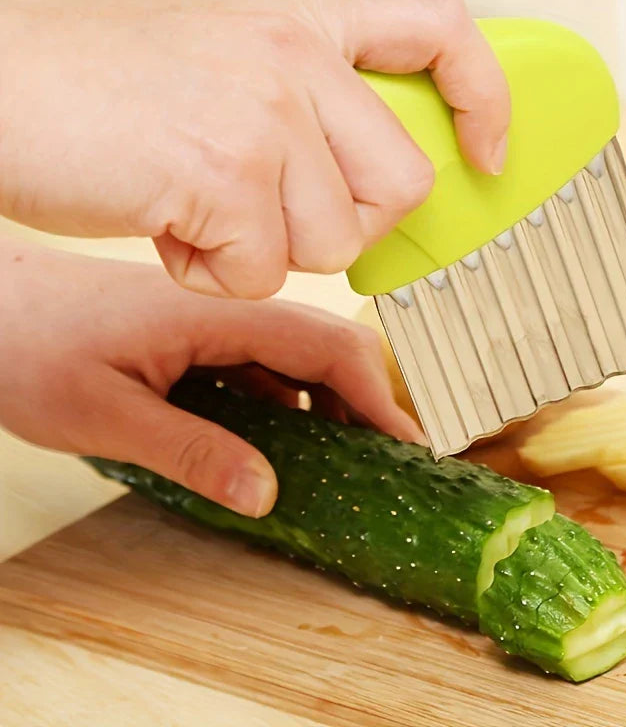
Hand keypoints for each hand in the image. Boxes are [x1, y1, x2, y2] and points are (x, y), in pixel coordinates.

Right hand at [0, 0, 510, 297]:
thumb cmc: (102, 86)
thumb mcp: (225, 59)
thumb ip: (307, 102)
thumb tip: (364, 176)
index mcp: (302, 21)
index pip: (440, 29)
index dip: (482, 96)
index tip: (484, 152)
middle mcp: (294, 56)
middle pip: (401, 181)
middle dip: (348, 227)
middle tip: (276, 216)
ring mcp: (264, 113)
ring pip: (332, 241)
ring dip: (264, 250)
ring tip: (197, 209)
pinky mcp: (225, 175)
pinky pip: (260, 271)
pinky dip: (213, 273)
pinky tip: (167, 227)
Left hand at [0, 239, 423, 515]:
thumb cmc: (29, 347)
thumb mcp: (105, 414)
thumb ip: (190, 451)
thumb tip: (266, 493)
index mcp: (217, 317)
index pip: (325, 344)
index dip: (376, 396)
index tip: (406, 445)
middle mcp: (229, 314)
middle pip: (327, 348)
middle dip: (367, 404)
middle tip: (385, 463)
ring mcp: (218, 326)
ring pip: (301, 362)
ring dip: (333, 410)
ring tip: (345, 463)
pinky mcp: (204, 342)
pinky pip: (268, 372)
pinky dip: (294, 409)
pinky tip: (289, 445)